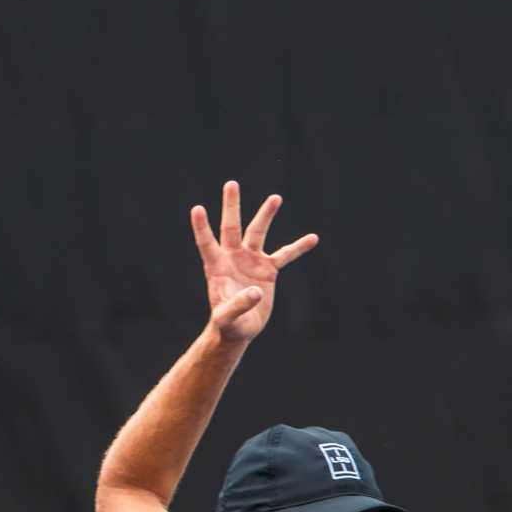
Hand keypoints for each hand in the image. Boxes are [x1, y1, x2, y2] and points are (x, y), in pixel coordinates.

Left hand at [191, 181, 318, 344]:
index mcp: (216, 267)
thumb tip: (256, 292)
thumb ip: (238, 305)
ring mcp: (251, 260)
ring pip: (258, 233)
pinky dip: (298, 247)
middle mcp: (233, 257)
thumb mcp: (228, 317)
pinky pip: (285, 255)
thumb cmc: (228, 324)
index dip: (202, 227)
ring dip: (266, 215)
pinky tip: (313, 238)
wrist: (240, 328)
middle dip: (231, 206)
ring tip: (276, 198)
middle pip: (232, 227)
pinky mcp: (268, 269)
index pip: (207, 243)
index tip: (197, 208)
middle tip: (231, 184)